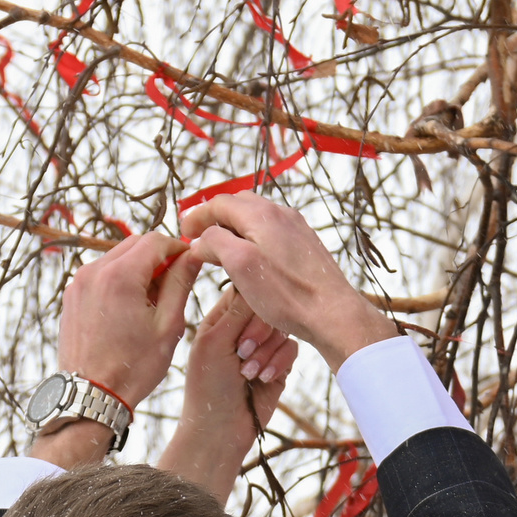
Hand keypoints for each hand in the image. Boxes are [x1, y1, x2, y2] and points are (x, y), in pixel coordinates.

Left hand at [26, 232, 202, 467]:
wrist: (90, 395)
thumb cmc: (132, 367)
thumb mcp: (168, 326)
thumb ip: (181, 283)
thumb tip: (193, 256)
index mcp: (120, 276)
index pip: (155, 240)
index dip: (177, 248)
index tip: (189, 263)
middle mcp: (94, 272)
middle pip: (134, 244)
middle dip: (157, 257)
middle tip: (173, 285)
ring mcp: (78, 283)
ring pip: (116, 258)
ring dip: (137, 269)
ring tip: (151, 302)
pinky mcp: (71, 296)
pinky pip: (100, 275)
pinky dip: (119, 281)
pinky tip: (130, 309)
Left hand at [154, 289, 299, 503]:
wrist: (220, 430)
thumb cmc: (207, 386)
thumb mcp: (215, 342)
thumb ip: (238, 310)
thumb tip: (256, 276)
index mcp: (221, 317)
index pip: (245, 288)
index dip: (252, 297)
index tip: (249, 314)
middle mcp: (244, 328)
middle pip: (269, 307)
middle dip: (259, 330)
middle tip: (242, 351)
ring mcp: (263, 346)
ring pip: (283, 328)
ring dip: (267, 351)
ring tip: (248, 373)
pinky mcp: (279, 364)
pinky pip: (292, 348)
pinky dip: (278, 363)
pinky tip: (263, 379)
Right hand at [179, 195, 394, 368]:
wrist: (333, 313)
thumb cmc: (286, 294)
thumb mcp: (240, 266)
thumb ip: (215, 243)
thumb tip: (201, 239)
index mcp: (262, 214)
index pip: (220, 202)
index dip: (197, 216)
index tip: (183, 232)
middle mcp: (281, 214)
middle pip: (239, 205)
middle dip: (215, 218)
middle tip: (199, 237)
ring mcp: (296, 229)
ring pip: (256, 218)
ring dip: (234, 229)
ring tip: (221, 250)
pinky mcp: (305, 245)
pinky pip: (273, 232)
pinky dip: (253, 238)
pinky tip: (251, 260)